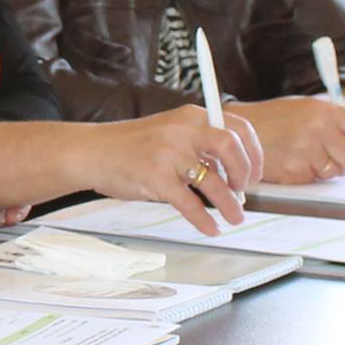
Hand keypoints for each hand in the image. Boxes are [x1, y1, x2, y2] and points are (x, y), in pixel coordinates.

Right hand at [75, 104, 262, 234]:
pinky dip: (204, 220)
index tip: (255, 172)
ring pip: (214, 182)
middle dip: (246, 173)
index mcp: (189, 117)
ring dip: (230, 205)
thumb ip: (197, 142)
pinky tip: (210, 228)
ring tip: (235, 217)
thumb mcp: (166, 130)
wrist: (89, 152)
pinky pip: (190, 204)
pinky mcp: (155, 178)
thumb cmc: (126, 145)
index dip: (254, 152)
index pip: (237, 127)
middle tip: (244, 190)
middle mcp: (181, 132)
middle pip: (232, 147)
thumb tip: (231, 169)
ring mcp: (168, 155)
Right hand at [229, 94, 344, 184]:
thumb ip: (331, 123)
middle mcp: (316, 127)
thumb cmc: (267, 120)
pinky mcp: (293, 169)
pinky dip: (302, 176)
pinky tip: (287, 163)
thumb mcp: (303, 109)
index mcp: (322, 109)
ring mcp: (305, 149)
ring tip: (302, 159)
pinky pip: (311, 179)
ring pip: (334, 172)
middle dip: (343, 162)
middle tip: (327, 159)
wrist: (231, 128)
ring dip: (322, 171)